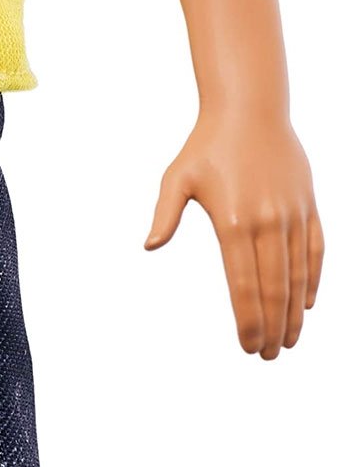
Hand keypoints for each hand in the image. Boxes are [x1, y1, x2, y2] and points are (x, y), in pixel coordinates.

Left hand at [145, 112, 323, 359]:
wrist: (251, 109)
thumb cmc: (206, 147)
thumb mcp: (176, 179)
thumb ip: (164, 215)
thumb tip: (150, 246)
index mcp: (234, 224)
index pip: (243, 287)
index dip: (248, 322)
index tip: (246, 347)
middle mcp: (268, 223)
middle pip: (273, 289)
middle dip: (270, 328)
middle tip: (266, 356)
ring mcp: (292, 214)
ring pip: (297, 275)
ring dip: (293, 313)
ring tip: (287, 342)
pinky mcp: (308, 205)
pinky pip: (316, 250)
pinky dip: (312, 279)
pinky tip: (306, 305)